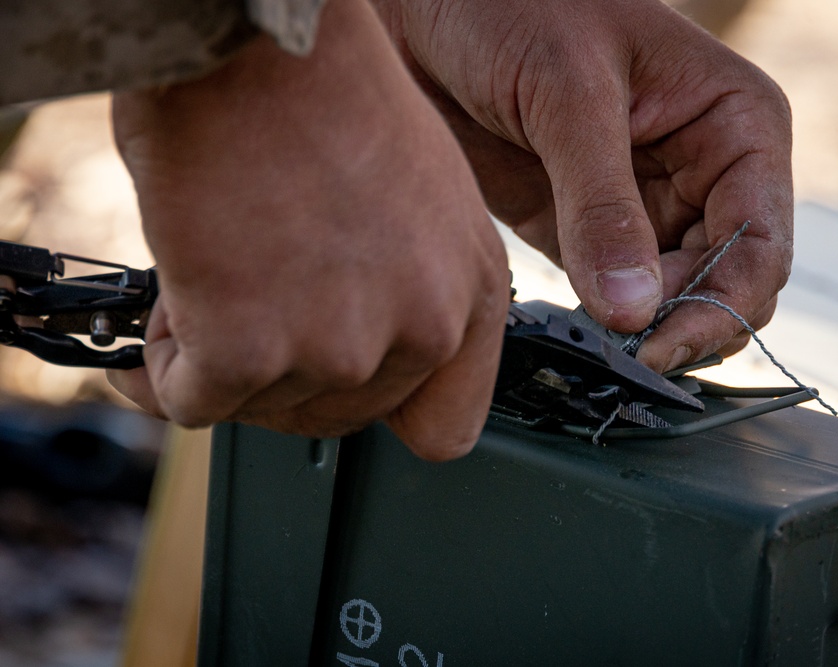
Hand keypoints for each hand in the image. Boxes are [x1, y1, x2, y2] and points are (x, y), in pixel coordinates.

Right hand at [109, 0, 508, 459]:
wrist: (255, 41)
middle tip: (251, 314)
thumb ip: (412, 289)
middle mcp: (421, 328)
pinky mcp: (251, 348)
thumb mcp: (423, 202)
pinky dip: (164, 369)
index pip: (446, 425)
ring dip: (224, 356)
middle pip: (338, 419)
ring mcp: (340, 345)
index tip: (337, 387)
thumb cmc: (328, 95)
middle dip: (288, 377)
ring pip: (261, 406)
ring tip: (214, 273)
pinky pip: (191, 400)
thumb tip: (362, 349)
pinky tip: (168, 303)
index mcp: (471, 292)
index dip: (380, 412)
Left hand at [373, 0, 792, 370]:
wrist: (429, 3)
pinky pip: (613, 294)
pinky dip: (601, 322)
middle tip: (625, 355)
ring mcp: (643, 205)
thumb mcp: (569, 93)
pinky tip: (576, 331)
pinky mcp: (585, 230)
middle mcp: (701, 170)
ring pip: (671, 298)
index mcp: (733, 123)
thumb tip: (635, 311)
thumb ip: (601, 203)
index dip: (723, 304)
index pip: (760, 239)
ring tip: (596, 345)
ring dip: (641, 331)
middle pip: (723, 281)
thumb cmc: (513, 3)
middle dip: (682, 324)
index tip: (661, 346)